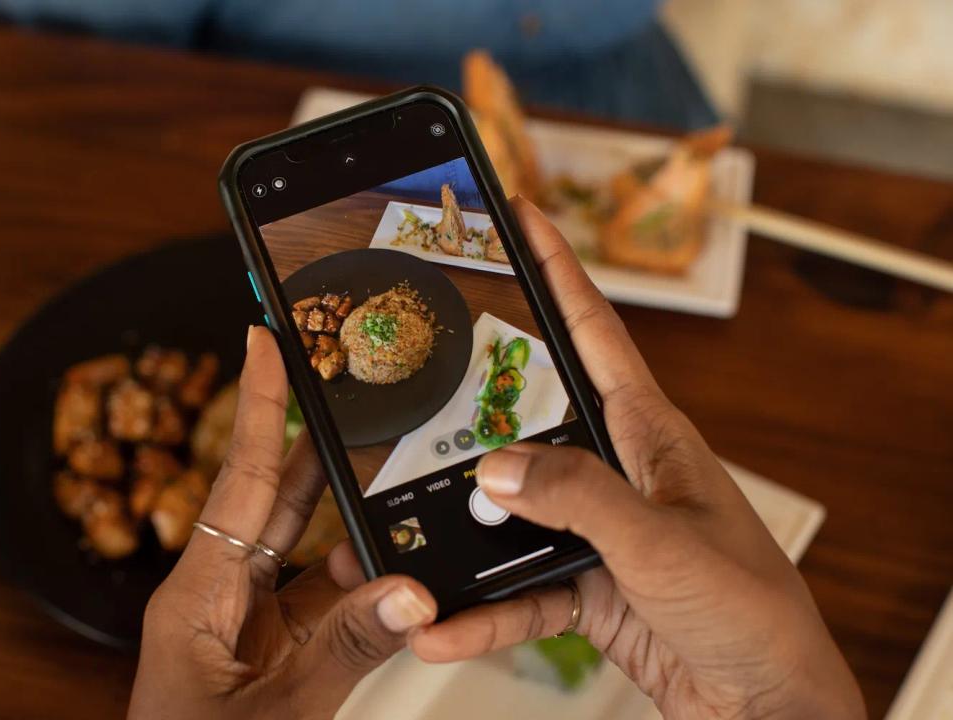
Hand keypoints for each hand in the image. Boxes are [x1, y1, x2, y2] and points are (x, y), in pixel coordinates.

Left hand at [128, 326, 436, 719]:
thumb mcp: (281, 714)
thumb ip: (348, 650)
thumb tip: (410, 592)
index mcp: (198, 596)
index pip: (242, 479)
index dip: (259, 406)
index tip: (265, 340)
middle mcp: (217, 593)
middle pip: (272, 495)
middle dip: (310, 437)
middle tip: (345, 382)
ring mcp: (244, 619)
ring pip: (300, 541)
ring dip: (342, 507)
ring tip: (386, 457)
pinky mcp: (268, 645)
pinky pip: (315, 591)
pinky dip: (355, 574)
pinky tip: (390, 558)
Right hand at [410, 198, 864, 719]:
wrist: (764, 708)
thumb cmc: (752, 611)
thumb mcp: (663, 544)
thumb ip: (580, 498)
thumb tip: (497, 466)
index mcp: (651, 436)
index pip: (595, 333)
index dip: (557, 268)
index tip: (520, 215)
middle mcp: (619, 473)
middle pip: (529, 425)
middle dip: (471, 417)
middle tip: (415, 403)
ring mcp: (597, 530)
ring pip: (511, 515)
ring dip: (464, 540)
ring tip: (415, 560)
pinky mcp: (584, 584)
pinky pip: (516, 589)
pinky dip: (481, 610)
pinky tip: (446, 626)